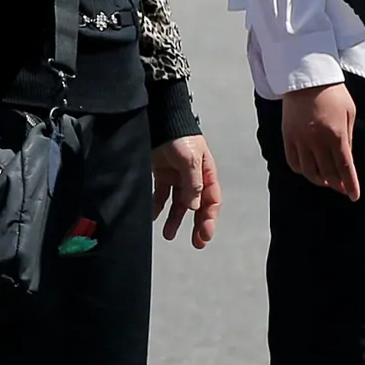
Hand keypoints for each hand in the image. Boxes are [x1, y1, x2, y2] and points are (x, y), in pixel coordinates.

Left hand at [151, 134, 219, 248]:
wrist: (159, 120)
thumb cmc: (180, 136)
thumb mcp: (191, 159)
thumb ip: (194, 183)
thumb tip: (193, 207)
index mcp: (206, 174)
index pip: (211, 201)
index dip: (209, 219)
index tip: (204, 235)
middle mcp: (193, 178)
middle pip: (196, 206)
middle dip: (196, 225)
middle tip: (196, 243)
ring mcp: (177, 177)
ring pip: (178, 204)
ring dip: (174, 219)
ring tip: (168, 235)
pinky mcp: (161, 174)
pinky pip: (160, 195)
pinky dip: (157, 206)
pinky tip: (152, 217)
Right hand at [280, 82, 360, 200]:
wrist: (306, 76)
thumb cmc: (333, 92)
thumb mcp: (349, 113)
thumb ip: (348, 138)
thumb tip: (346, 160)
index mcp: (336, 134)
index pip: (345, 167)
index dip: (350, 185)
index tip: (353, 196)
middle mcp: (317, 140)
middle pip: (328, 172)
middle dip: (337, 184)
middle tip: (342, 188)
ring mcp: (299, 139)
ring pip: (308, 171)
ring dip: (319, 179)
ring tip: (326, 180)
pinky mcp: (287, 136)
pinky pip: (293, 161)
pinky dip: (301, 170)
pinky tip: (308, 170)